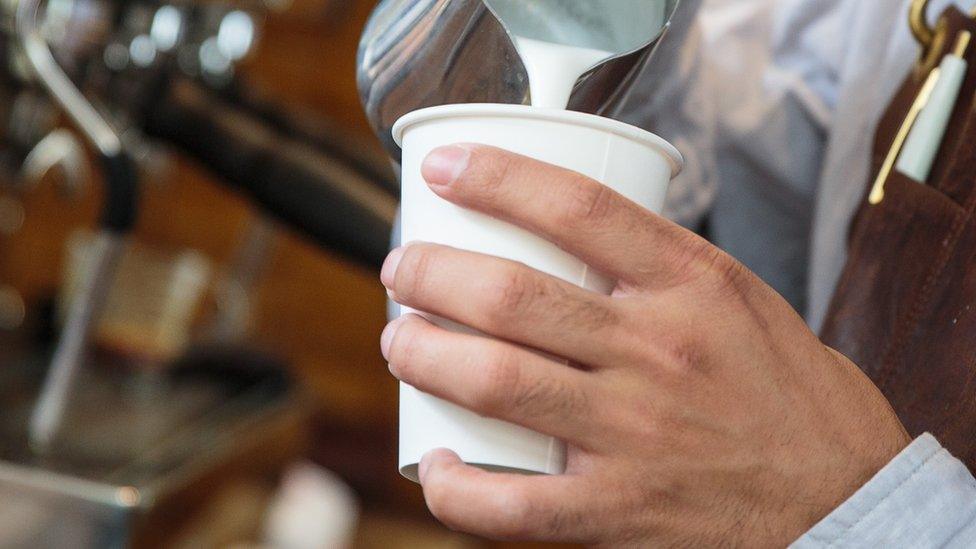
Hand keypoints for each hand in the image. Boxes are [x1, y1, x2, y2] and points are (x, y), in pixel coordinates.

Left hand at [380, 144, 910, 546]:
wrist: (847, 496)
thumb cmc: (790, 391)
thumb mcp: (740, 296)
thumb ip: (660, 262)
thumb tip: (570, 226)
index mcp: (691, 286)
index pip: (576, 207)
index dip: (495, 176)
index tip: (443, 167)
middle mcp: (656, 352)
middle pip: (512, 297)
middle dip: (431, 273)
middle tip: (404, 268)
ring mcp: (634, 434)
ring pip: (496, 382)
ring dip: (423, 356)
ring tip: (400, 341)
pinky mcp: (620, 510)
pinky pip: (515, 507)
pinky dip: (457, 488)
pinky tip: (436, 464)